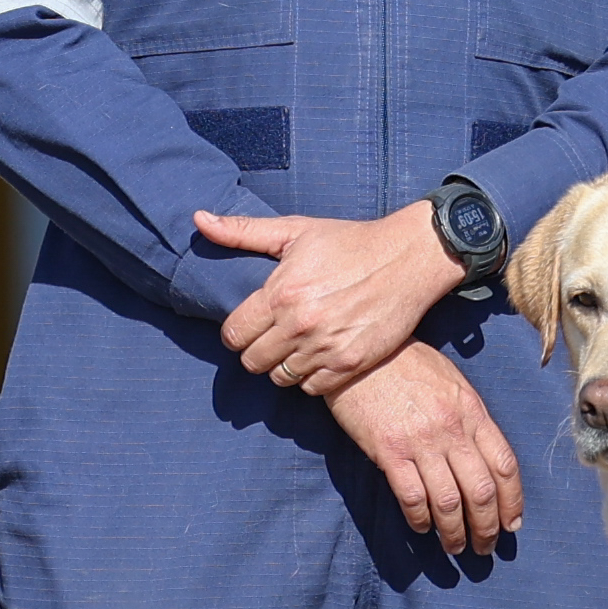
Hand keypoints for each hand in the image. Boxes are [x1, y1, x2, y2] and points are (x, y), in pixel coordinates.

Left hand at [198, 203, 465, 397]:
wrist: (408, 258)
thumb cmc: (349, 241)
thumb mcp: (295, 230)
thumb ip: (242, 231)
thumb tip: (199, 220)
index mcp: (281, 293)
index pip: (234, 335)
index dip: (237, 333)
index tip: (250, 326)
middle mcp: (299, 324)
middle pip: (253, 362)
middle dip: (257, 351)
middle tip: (272, 338)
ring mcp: (326, 347)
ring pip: (281, 378)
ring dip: (283, 366)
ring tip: (296, 347)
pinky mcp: (350, 363)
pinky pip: (313, 388)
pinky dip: (311, 378)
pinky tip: (319, 357)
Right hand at [328, 343, 524, 555]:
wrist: (361, 352)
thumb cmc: (406, 364)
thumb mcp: (451, 382)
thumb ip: (469, 418)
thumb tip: (481, 456)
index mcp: (473, 411)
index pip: (504, 465)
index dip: (512, 500)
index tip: (512, 523)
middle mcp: (452, 429)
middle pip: (481, 490)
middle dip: (487, 526)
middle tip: (485, 547)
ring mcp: (421, 441)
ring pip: (449, 500)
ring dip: (455, 531)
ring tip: (456, 547)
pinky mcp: (389, 451)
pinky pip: (412, 496)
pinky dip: (420, 518)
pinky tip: (423, 528)